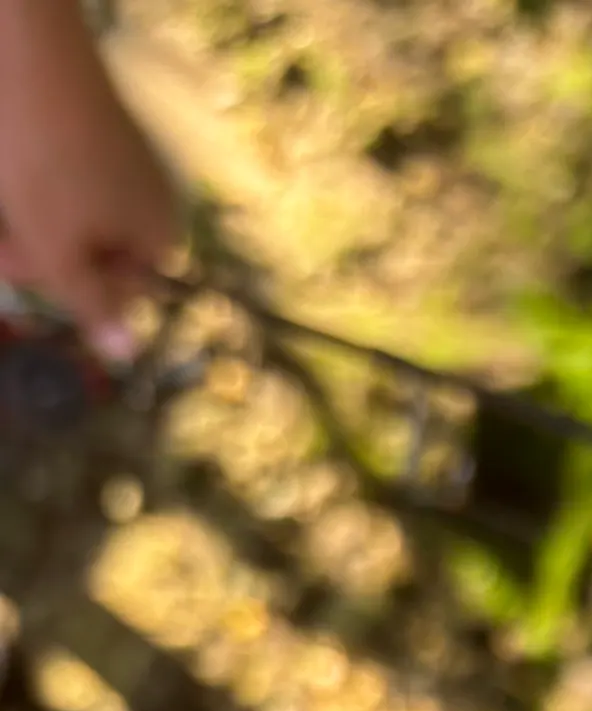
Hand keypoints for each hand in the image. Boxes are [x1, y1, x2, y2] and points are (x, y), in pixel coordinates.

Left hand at [0, 0, 176, 355]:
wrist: (25, 54)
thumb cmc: (42, 160)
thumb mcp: (58, 247)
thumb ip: (91, 305)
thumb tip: (125, 357)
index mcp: (159, 235)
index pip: (115, 290)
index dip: (64, 285)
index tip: (18, 262)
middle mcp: (153, 202)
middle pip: (90, 254)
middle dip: (39, 247)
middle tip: (1, 232)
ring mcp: (125, 165)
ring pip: (67, 217)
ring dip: (25, 218)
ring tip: (3, 196)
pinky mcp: (92, 135)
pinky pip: (62, 181)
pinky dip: (30, 183)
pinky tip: (12, 169)